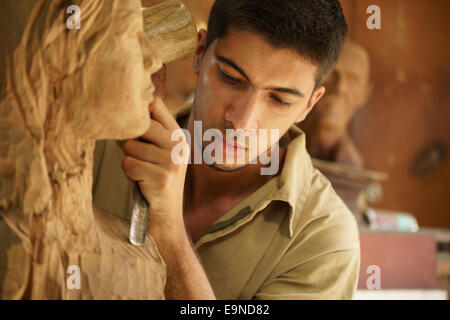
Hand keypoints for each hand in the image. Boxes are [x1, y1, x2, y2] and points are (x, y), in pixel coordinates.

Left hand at [121, 68, 188, 236]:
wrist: (167, 217)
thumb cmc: (156, 181)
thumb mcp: (161, 153)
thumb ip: (150, 133)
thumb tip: (123, 109)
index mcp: (179, 136)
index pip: (156, 105)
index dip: (137, 107)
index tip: (126, 113)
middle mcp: (179, 145)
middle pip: (139, 124)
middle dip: (130, 140)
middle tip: (137, 155)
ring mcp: (172, 161)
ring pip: (130, 146)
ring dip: (129, 160)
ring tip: (142, 172)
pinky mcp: (162, 178)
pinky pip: (128, 164)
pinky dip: (129, 174)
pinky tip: (141, 182)